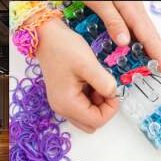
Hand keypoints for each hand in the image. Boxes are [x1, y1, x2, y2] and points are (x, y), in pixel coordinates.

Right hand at [36, 18, 118, 132]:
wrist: (46, 36)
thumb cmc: (63, 48)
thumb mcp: (88, 64)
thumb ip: (104, 82)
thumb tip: (114, 93)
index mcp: (67, 104)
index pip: (97, 121)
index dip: (111, 109)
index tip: (114, 91)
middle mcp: (62, 108)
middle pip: (92, 123)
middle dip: (104, 108)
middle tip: (105, 88)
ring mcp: (62, 104)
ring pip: (88, 116)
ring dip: (98, 103)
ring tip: (97, 81)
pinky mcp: (64, 97)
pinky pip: (83, 106)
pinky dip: (92, 98)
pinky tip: (91, 81)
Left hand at [84, 1, 160, 78]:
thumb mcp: (99, 2)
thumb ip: (112, 20)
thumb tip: (125, 42)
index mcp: (131, 9)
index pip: (148, 36)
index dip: (158, 55)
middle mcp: (136, 10)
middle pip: (153, 36)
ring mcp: (132, 10)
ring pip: (148, 33)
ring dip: (156, 51)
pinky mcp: (127, 10)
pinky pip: (140, 30)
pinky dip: (145, 43)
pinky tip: (145, 51)